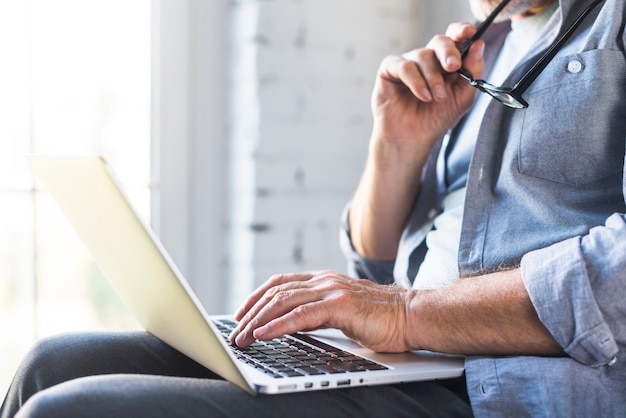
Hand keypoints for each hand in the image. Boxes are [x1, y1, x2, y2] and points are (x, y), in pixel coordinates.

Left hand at [230, 271, 415, 352]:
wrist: (411, 315)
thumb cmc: (381, 318)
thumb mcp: (342, 311)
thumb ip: (318, 312)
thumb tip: (293, 323)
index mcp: (323, 280)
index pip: (281, 283)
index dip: (257, 296)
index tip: (241, 313)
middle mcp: (324, 280)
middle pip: (276, 292)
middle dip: (251, 312)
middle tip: (235, 331)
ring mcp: (331, 290)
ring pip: (283, 301)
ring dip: (258, 321)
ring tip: (243, 337)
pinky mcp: (339, 305)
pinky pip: (300, 316)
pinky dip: (277, 325)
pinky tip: (263, 334)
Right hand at [371, 22, 484, 147]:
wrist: (412, 139)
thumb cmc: (435, 119)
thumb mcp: (462, 97)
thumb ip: (472, 72)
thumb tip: (478, 45)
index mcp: (446, 63)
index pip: (455, 38)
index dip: (462, 31)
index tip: (470, 32)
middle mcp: (427, 59)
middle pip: (440, 40)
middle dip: (449, 52)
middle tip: (453, 67)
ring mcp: (408, 63)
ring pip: (423, 55)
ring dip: (433, 78)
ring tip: (436, 98)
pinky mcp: (389, 69)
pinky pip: (404, 66)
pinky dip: (416, 81)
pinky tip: (422, 96)